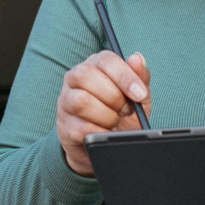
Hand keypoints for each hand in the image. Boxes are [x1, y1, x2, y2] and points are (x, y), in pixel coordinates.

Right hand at [56, 51, 152, 175]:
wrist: (109, 146)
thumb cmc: (123, 115)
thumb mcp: (137, 96)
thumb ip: (140, 77)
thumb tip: (137, 58)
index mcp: (95, 65)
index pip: (105, 59)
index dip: (124, 75)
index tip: (139, 94)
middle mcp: (75, 78)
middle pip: (86, 75)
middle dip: (114, 96)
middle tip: (127, 110)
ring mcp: (66, 102)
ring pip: (81, 101)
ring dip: (106, 115)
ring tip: (115, 121)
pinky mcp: (64, 126)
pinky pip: (80, 128)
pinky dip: (100, 133)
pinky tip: (107, 133)